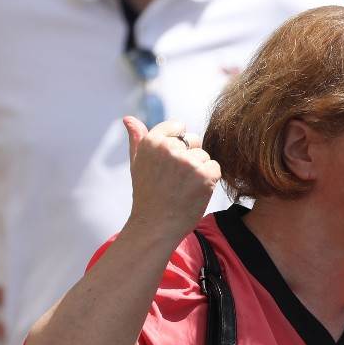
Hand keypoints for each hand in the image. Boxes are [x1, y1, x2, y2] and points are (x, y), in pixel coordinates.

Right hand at [122, 117, 220, 244]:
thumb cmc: (147, 196)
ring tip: (183, 187)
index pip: (178, 126)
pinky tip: (195, 191)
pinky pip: (215, 167)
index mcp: (153, 141)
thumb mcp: (137, 164)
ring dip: (199, 170)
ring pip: (205, 156)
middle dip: (190, 156)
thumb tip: (128, 118)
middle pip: (194, 140)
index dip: (178, 144)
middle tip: (176, 179)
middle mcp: (170, 148)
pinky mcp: (205, 174)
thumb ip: (137, 139)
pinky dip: (210, 179)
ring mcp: (188, 161)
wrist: (156, 226)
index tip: (171, 163)